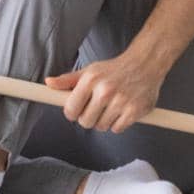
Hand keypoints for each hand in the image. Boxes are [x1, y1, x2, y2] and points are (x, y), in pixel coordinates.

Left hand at [46, 52, 163, 133]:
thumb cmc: (113, 69)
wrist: (144, 65)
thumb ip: (68, 80)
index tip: (76, 111)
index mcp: (90, 80)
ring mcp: (121, 101)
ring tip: (110, 107)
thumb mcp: (89, 71)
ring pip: (101, 127)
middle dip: (88, 118)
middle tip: (95, 108)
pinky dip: (117, 124)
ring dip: (103, 121)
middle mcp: (105, 91)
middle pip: (85, 122)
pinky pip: (117, 129)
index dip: (72, 113)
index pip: (71, 109)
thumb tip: (49, 83)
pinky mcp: (134, 111)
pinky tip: (121, 111)